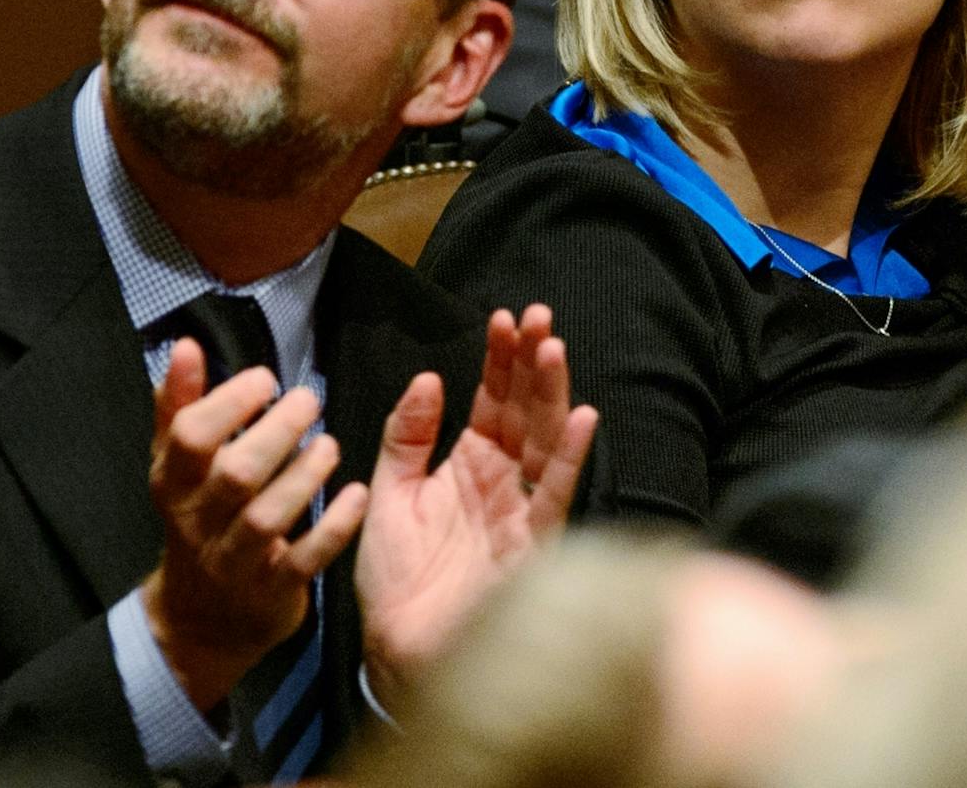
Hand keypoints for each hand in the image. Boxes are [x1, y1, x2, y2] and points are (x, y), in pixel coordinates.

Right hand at [139, 343, 367, 710]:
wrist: (200, 619)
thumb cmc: (198, 519)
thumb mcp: (178, 467)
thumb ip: (181, 406)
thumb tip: (186, 345)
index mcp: (174, 483)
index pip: (190, 437)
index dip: (229, 403)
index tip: (267, 380)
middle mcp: (199, 522)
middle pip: (235, 474)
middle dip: (276, 432)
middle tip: (309, 400)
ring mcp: (234, 561)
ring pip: (268, 518)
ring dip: (304, 476)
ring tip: (329, 444)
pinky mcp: (271, 592)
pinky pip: (303, 561)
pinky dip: (334, 528)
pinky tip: (358, 494)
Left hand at [355, 306, 598, 701]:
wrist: (398, 650)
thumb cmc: (395, 579)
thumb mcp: (387, 495)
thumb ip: (406, 438)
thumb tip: (430, 377)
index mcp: (469, 463)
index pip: (492, 399)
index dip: (500, 359)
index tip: (504, 318)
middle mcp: (503, 480)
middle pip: (525, 410)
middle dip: (532, 362)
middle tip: (538, 316)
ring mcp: (522, 509)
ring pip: (544, 440)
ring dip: (552, 394)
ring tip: (552, 348)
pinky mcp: (533, 543)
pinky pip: (555, 493)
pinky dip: (569, 455)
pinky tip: (579, 416)